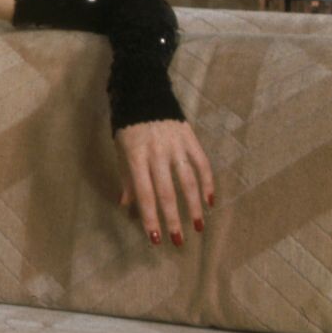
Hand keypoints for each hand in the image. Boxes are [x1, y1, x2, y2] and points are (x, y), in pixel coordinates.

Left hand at [117, 118, 214, 246]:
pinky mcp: (190, 138)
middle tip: (179, 241)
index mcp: (135, 156)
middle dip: (173, 218)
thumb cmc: (129, 126)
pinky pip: (202, 163)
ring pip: (187, 180)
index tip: (156, 238)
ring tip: (199, 226)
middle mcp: (156, 152)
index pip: (144, 193)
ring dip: (193, 206)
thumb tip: (126, 205)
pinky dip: (208, 183)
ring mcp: (175, 145)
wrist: (144, 91)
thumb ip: (126, 178)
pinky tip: (210, 200)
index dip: (150, 217)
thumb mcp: (121, 150)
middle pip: (166, 191)